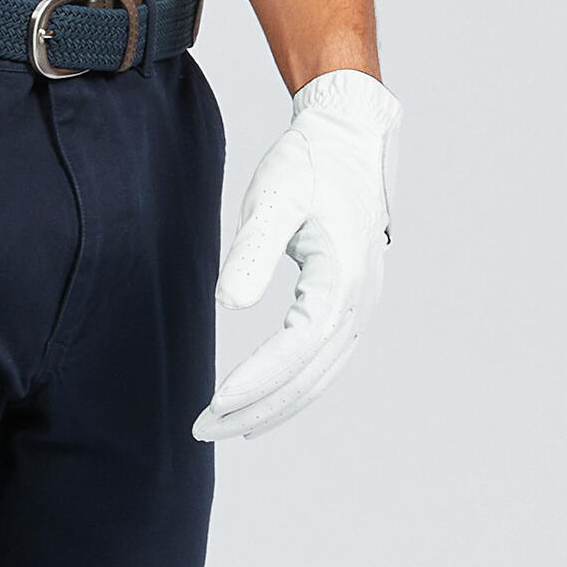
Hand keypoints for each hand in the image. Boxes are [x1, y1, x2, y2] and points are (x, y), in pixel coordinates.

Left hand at [196, 70, 398, 443]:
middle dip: (258, 408)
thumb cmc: (308, 164)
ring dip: (276, 405)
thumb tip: (228, 305)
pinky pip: (325, 359)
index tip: (216, 402)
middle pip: (310, 375)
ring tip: (228, 427)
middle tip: (203, 430)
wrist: (350, 137)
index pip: (297, 349)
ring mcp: (362, 305)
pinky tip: (262, 400)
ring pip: (320, 374)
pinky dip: (295, 386)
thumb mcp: (272, 199)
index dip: (257, 381)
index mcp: (344, 279)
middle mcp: (361, 301)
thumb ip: (251, 253)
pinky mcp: (353, 302)